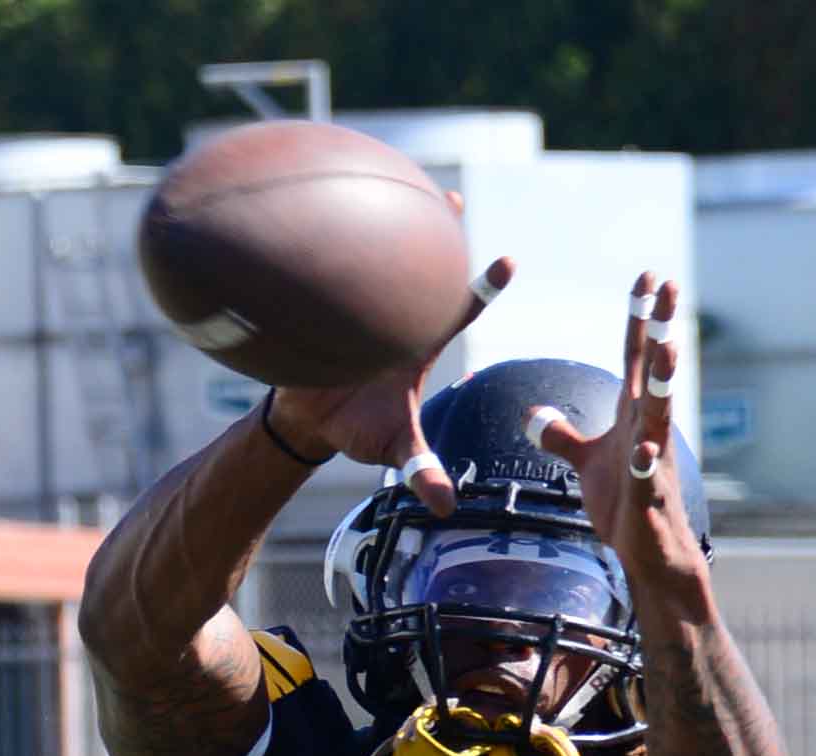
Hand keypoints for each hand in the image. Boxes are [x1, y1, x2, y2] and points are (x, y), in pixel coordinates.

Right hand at [268, 215, 512, 514]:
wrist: (308, 422)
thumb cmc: (357, 429)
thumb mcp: (394, 449)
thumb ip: (423, 470)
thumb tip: (447, 507)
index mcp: (416, 345)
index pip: (454, 308)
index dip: (480, 287)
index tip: (507, 262)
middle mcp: (394, 320)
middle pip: (420, 268)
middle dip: (437, 234)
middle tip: (451, 201)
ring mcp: (361, 313)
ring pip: (377, 261)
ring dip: (388, 226)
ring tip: (401, 187)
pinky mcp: (325, 314)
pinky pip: (330, 277)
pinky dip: (331, 248)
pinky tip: (333, 209)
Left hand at [525, 273, 712, 632]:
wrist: (649, 553)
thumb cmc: (623, 506)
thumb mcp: (587, 464)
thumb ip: (562, 436)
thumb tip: (533, 415)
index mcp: (632, 417)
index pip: (635, 358)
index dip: (639, 318)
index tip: (646, 278)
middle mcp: (647, 430)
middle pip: (654, 371)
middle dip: (661, 327)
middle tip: (669, 285)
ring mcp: (652, 462)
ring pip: (659, 414)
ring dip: (664, 380)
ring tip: (668, 345)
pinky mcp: (647, 497)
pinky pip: (647, 475)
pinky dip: (646, 463)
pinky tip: (645, 450)